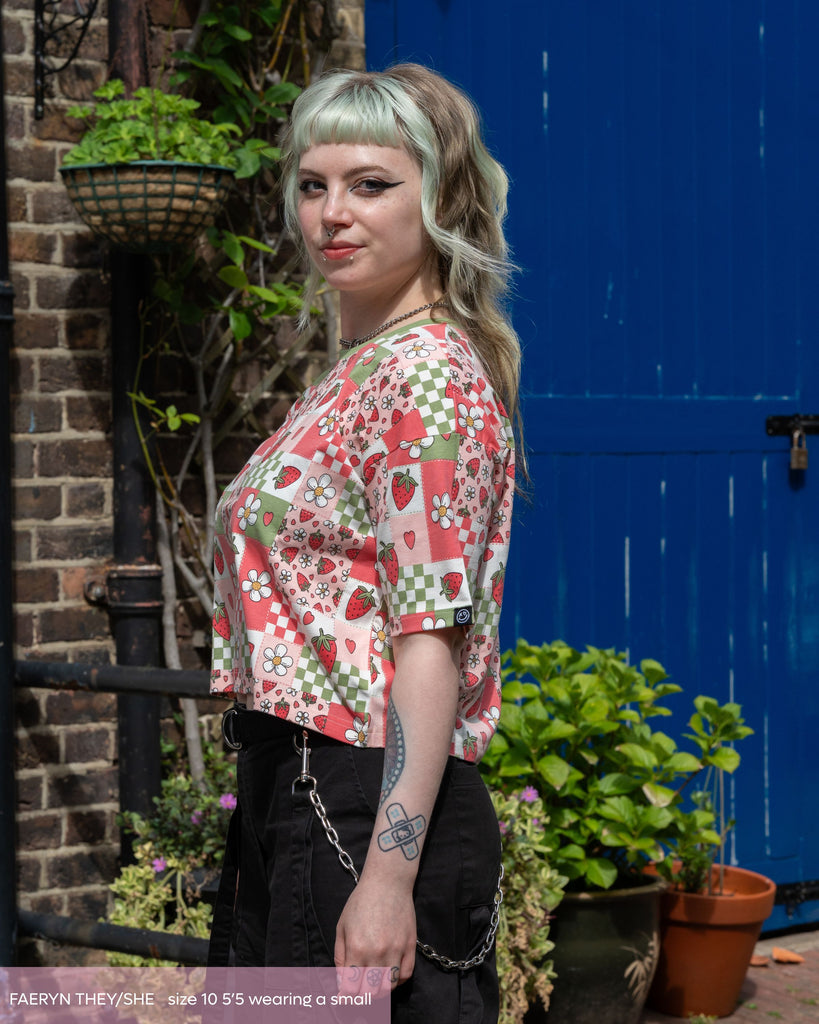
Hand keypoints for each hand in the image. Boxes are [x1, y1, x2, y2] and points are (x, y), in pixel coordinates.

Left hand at [334, 875, 415, 997]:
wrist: (387, 882)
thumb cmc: (361, 901)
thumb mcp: (342, 926)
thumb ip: (340, 956)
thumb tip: (342, 981)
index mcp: (356, 948)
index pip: (351, 987)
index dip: (346, 996)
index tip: (344, 996)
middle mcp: (377, 953)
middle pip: (370, 992)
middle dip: (362, 996)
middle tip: (358, 992)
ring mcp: (396, 950)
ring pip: (389, 987)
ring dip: (380, 991)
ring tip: (373, 986)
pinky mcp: (410, 945)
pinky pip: (406, 974)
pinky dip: (398, 981)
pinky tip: (390, 975)